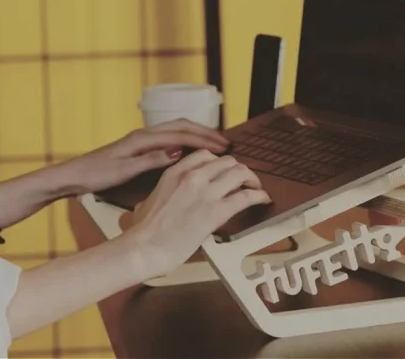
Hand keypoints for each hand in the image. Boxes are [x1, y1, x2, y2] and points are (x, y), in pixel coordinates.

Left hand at [53, 119, 230, 195]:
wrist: (72, 176)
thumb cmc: (94, 175)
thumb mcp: (124, 171)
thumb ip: (151, 160)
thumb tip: (177, 151)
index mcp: (142, 139)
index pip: (180, 135)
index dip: (203, 140)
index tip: (222, 147)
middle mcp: (143, 134)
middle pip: (182, 126)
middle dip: (205, 133)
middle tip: (225, 143)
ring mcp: (141, 139)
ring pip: (176, 130)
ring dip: (196, 134)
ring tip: (214, 144)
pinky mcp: (138, 146)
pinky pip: (169, 137)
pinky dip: (185, 140)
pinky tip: (190, 150)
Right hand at [124, 149, 270, 277]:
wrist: (143, 248)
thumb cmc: (142, 232)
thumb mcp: (146, 203)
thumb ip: (158, 196)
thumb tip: (151, 204)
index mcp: (174, 172)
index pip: (205, 155)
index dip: (220, 162)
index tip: (224, 170)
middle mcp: (192, 176)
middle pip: (226, 161)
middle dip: (237, 170)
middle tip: (242, 180)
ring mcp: (206, 192)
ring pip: (239, 172)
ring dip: (251, 179)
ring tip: (255, 187)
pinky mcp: (217, 211)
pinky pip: (246, 196)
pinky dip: (259, 196)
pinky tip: (263, 199)